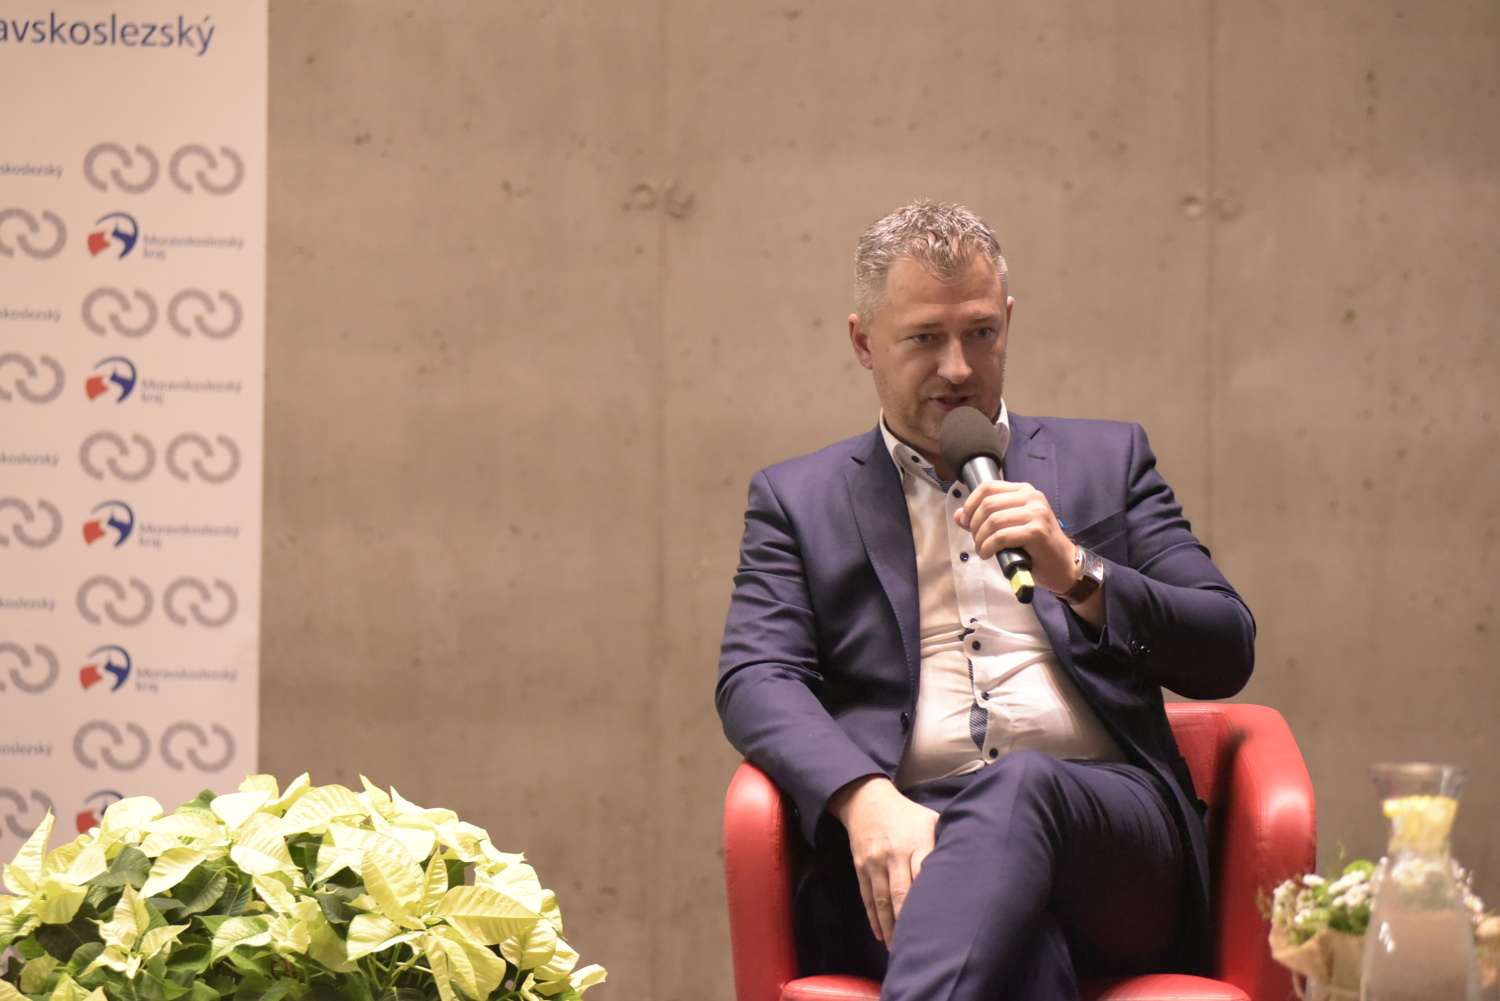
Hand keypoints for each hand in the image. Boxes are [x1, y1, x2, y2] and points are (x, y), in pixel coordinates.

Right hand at [828, 776, 939, 943]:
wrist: (867, 800)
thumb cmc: (907, 814)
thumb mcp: (930, 820)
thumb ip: (943, 843)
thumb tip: (964, 869)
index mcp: (917, 842)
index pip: (924, 874)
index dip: (928, 899)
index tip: (939, 924)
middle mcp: (894, 853)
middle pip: (901, 893)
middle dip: (907, 922)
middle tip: (916, 946)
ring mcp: (875, 861)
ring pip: (882, 900)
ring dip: (890, 926)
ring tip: (897, 949)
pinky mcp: (861, 867)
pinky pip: (868, 897)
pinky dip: (874, 918)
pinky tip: (880, 934)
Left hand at [954, 480, 1076, 594]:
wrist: (1063, 564)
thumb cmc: (1035, 546)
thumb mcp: (1008, 527)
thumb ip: (984, 519)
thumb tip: (959, 515)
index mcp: (1024, 490)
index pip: (988, 487)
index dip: (970, 503)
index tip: (966, 521)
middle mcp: (1032, 496)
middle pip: (988, 504)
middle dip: (975, 525)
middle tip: (976, 541)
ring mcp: (1036, 513)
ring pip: (993, 521)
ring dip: (981, 539)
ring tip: (982, 550)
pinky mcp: (1036, 531)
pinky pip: (1001, 537)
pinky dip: (988, 547)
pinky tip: (987, 554)